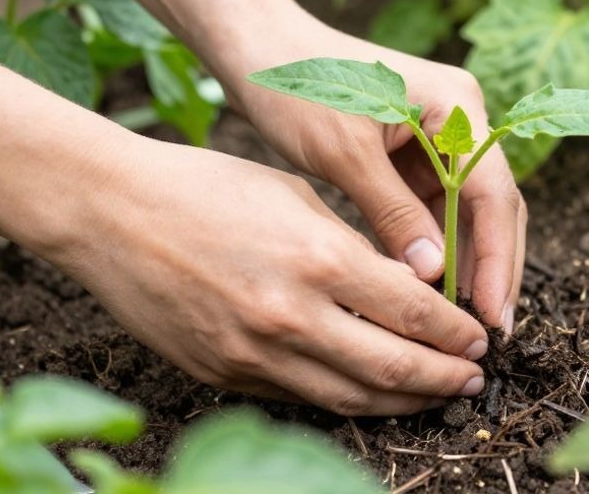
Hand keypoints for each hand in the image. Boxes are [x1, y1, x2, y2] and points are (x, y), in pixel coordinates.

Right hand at [51, 137, 488, 415]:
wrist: (110, 212)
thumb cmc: (205, 186)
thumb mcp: (295, 196)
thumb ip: (353, 246)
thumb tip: (408, 286)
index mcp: (318, 256)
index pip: (414, 310)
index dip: (457, 330)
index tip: (478, 334)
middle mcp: (291, 314)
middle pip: (394, 368)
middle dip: (446, 377)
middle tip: (474, 376)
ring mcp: (254, 353)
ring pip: (351, 398)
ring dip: (404, 401)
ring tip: (435, 394)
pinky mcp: (223, 375)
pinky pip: (300, 397)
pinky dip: (343, 398)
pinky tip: (367, 391)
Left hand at [212, 7, 527, 331]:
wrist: (256, 49)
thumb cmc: (296, 89)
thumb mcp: (344, 155)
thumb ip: (392, 213)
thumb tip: (434, 279)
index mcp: (456, 105)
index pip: (493, 192)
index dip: (498, 257)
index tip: (491, 314)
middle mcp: (460, 117)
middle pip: (495, 204)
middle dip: (495, 267)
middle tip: (492, 333)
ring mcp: (440, 136)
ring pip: (469, 213)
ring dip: (469, 264)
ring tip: (463, 325)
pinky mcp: (415, 154)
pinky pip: (438, 209)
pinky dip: (437, 249)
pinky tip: (431, 293)